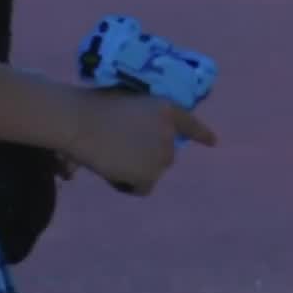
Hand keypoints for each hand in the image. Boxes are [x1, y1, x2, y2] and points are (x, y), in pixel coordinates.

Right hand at [62, 88, 216, 194]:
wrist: (79, 121)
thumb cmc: (91, 107)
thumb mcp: (126, 103)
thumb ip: (141, 120)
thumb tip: (137, 140)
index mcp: (165, 109)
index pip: (189, 124)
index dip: (202, 134)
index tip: (213, 142)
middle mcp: (170, 133)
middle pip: (165, 155)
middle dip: (146, 155)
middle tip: (117, 148)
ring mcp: (162, 154)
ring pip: (152, 172)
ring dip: (135, 170)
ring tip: (109, 156)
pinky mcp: (151, 174)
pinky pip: (143, 188)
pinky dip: (128, 185)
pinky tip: (112, 172)